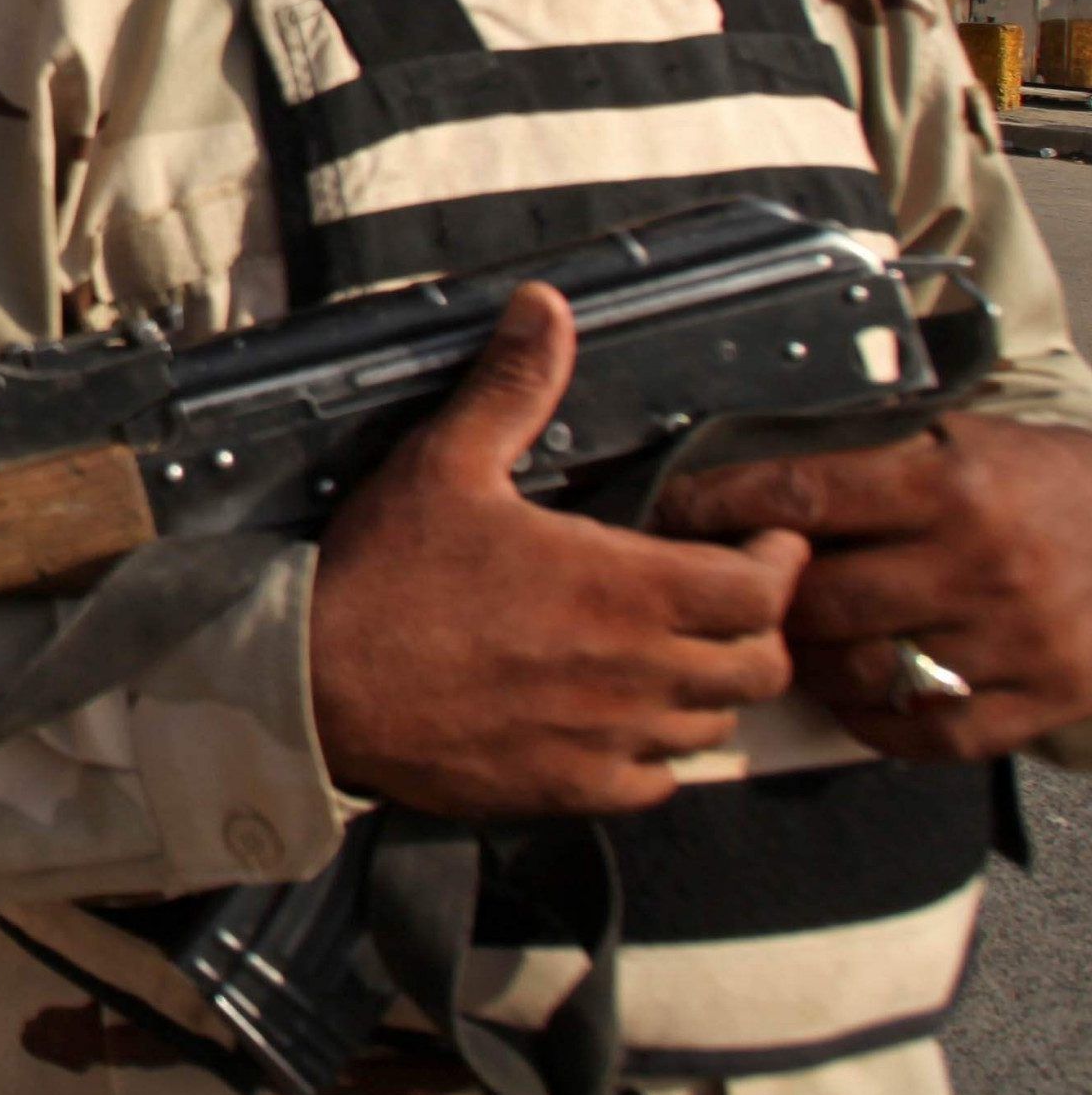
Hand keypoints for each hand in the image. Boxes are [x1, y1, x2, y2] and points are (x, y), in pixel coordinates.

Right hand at [310, 284, 807, 815]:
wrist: (315, 686)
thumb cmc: (385, 574)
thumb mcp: (447, 461)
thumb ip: (513, 388)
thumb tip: (547, 306)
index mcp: (625, 587)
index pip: (762, 589)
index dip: (778, 564)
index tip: (764, 545)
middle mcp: (637, 671)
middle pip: (760, 667)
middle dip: (758, 630)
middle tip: (727, 602)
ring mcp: (607, 739)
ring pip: (712, 727)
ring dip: (706, 692)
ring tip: (672, 659)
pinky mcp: (569, 789)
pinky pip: (654, 783)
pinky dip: (654, 755)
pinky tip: (618, 723)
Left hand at [657, 415, 1091, 760]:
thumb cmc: (1041, 480)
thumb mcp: (962, 439)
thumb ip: (867, 457)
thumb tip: (746, 475)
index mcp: (951, 485)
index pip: (800, 496)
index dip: (720, 506)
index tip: (672, 510)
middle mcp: (980, 563)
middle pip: (820, 599)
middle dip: (761, 600)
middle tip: (730, 598)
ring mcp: (1015, 640)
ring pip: (864, 672)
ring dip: (811, 663)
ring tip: (793, 644)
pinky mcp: (1045, 698)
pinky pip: (929, 733)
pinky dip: (876, 724)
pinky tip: (856, 698)